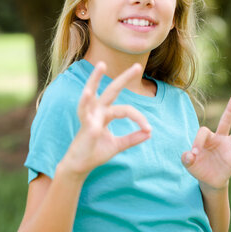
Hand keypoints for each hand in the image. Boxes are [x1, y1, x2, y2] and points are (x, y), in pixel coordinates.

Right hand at [61, 62, 151, 178]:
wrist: (80, 166)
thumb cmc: (95, 152)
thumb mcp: (118, 145)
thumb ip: (132, 138)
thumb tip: (149, 133)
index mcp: (105, 114)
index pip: (126, 110)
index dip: (139, 118)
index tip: (149, 129)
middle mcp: (97, 111)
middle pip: (111, 90)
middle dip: (124, 78)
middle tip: (137, 65)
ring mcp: (89, 116)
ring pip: (92, 93)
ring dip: (95, 79)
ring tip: (101, 65)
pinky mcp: (84, 125)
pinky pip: (85, 111)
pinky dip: (85, 101)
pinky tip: (88, 92)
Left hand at [181, 96, 230, 190]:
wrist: (208, 180)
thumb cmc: (198, 167)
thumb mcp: (188, 163)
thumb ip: (186, 158)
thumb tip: (191, 154)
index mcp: (207, 138)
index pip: (204, 131)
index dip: (198, 140)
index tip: (194, 153)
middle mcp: (220, 139)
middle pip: (225, 122)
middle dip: (230, 110)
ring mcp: (228, 148)